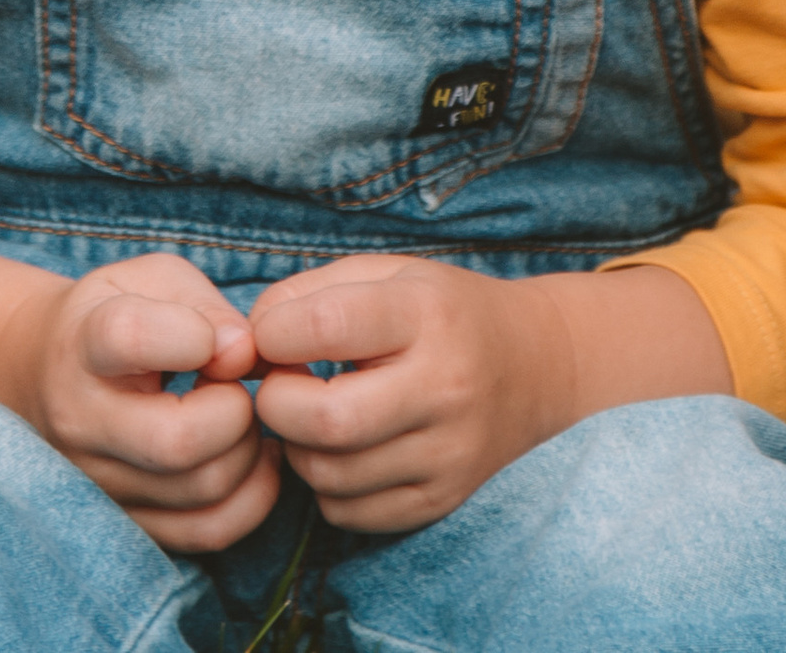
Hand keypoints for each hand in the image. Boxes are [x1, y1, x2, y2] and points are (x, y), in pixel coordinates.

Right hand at [0, 251, 278, 550]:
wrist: (45, 372)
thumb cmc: (114, 314)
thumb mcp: (152, 280)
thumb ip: (205, 305)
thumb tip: (243, 353)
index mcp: (83, 344)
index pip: (131, 338)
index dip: (193, 333)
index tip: (209, 335)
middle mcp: (82, 421)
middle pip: (175, 442)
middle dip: (234, 409)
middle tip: (234, 385)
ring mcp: (100, 482)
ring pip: (200, 492)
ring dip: (246, 451)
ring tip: (236, 416)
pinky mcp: (127, 521)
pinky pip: (207, 532)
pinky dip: (251, 498)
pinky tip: (251, 456)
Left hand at [248, 256, 578, 533]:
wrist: (536, 366)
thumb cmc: (441, 310)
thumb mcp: (385, 273)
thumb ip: (307, 293)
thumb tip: (249, 344)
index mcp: (425, 314)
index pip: (325, 326)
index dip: (273, 332)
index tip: (270, 335)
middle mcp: (443, 387)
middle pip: (326, 419)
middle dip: (276, 404)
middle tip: (280, 385)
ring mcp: (447, 453)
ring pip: (330, 475)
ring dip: (297, 447)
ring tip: (312, 413)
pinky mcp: (442, 500)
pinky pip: (350, 513)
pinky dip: (327, 484)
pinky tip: (343, 448)